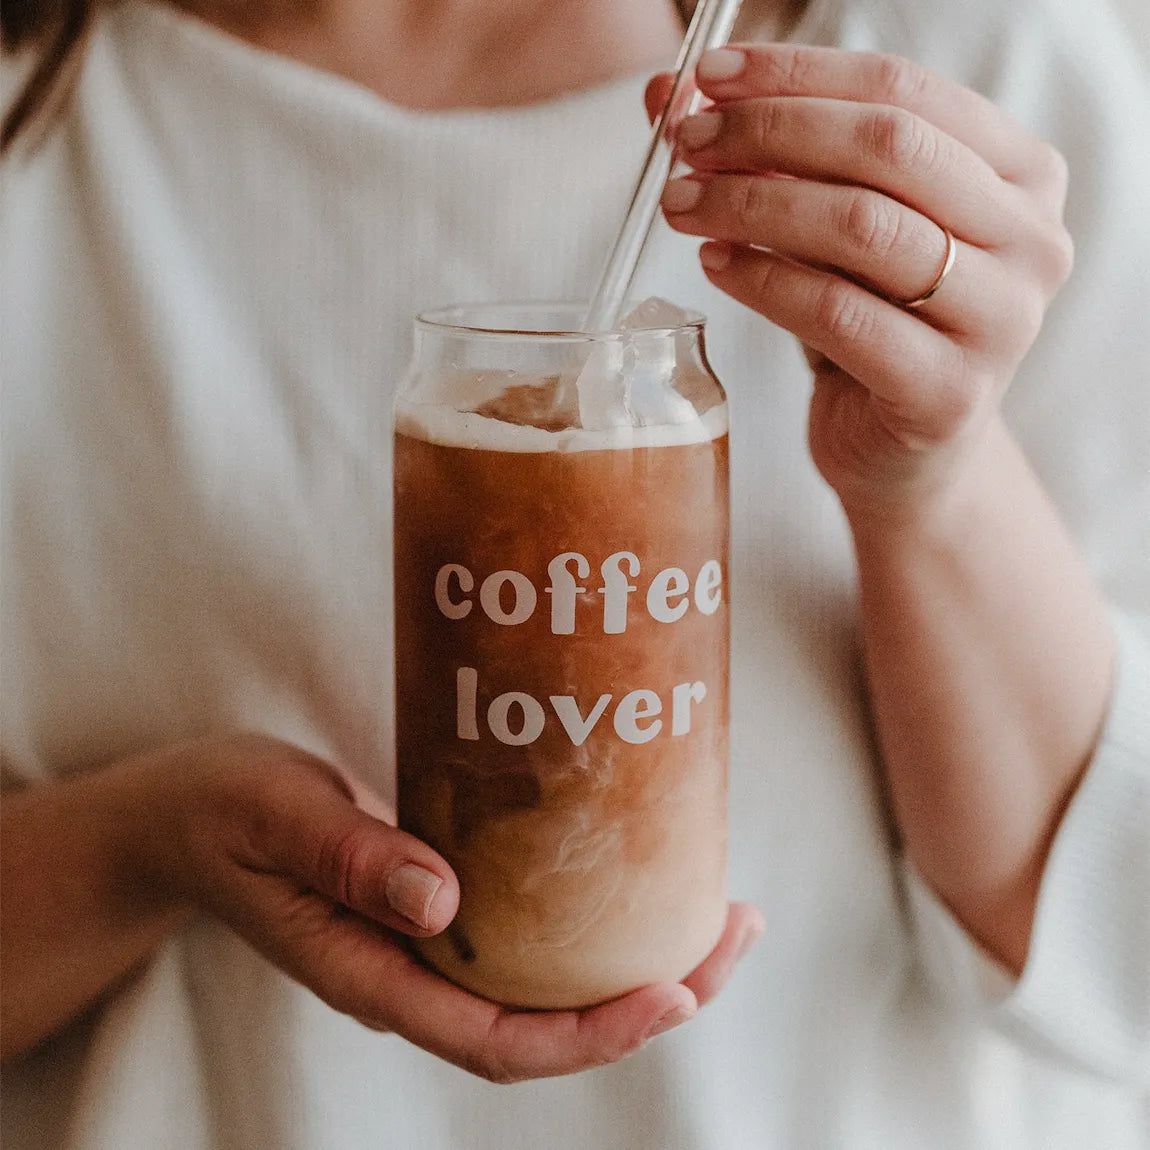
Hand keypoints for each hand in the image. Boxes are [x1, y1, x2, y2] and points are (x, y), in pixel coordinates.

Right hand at [132, 734, 762, 1081]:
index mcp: (370, 974)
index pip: (497, 1038)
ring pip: (548, 984)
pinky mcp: (438, 903)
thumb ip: (347, 857)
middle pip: (547, 1024)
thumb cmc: (221, 812)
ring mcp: (427, 944)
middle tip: (734, 935)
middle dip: (649, 996)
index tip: (675, 992)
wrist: (184, 818)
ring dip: (636, 960)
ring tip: (716, 912)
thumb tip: (442, 900)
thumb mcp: (273, 817)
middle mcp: (412, 974)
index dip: (592, 1032)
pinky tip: (636, 878)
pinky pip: (529, 934)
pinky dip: (592, 919)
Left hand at [649, 45, 1073, 522]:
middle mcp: (1031, 240)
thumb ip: (775, 158)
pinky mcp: (948, 393)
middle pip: (887, 147)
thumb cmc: (874, 325)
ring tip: (685, 204)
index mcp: (1021, 173)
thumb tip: (672, 94)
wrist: (904, 451)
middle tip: (686, 145)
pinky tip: (714, 263)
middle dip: (769, 133)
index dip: (797, 75)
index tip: (707, 79)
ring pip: (863, 227)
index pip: (903, 90)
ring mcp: (1002, 321)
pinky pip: (839, 314)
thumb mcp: (836, 229)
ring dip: (754, 204)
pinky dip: (764, 281)